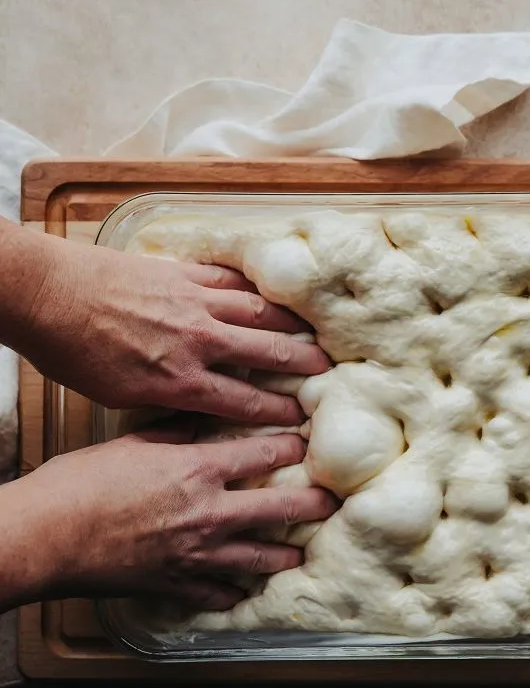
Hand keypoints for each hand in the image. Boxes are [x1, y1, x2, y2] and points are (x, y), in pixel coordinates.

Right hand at [0, 422, 337, 611]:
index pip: (263, 454)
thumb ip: (176, 431)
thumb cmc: (81, 483)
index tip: (306, 444)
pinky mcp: (176, 583)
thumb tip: (203, 416)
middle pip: (277, 510)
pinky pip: (215, 593)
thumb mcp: (133, 442)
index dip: (290, 446)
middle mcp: (208, 512)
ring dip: (282, 557)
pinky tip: (243, 594)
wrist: (45, 537)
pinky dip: (231, 594)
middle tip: (330, 504)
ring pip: (256, 558)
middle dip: (310, 505)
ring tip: (300, 556)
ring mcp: (196, 553)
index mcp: (199, 469)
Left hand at [20, 230, 330, 423]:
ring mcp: (194, 302)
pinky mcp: (182, 273)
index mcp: (181, 380)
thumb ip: (165, 398)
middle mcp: (198, 341)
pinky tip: (266, 289)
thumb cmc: (73, 351)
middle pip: (266, 352)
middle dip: (301, 362)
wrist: (46, 294)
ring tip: (311, 327)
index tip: (299, 415)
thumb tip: (195, 401)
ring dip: (288, 320)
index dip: (278, 410)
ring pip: (257, 311)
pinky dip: (252, 286)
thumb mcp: (117, 395)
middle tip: (326, 367)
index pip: (244, 400)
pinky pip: (229, 278)